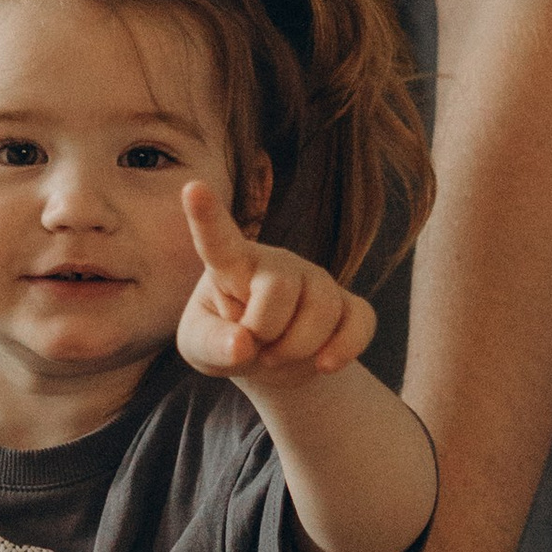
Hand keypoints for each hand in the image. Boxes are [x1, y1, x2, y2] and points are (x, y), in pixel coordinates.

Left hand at [177, 184, 374, 381]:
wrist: (271, 361)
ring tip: (277, 355)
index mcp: (231, 264)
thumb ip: (211, 345)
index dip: (205, 215)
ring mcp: (317, 280)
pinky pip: (359, 324)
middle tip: (255, 347)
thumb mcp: (200, 349)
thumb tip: (243, 343)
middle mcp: (278, 263)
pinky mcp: (350, 305)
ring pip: (322, 312)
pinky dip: (342, 352)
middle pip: (278, 290)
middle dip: (264, 333)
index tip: (192, 187)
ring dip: (295, 351)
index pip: (217, 238)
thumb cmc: (226, 342)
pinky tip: (324, 364)